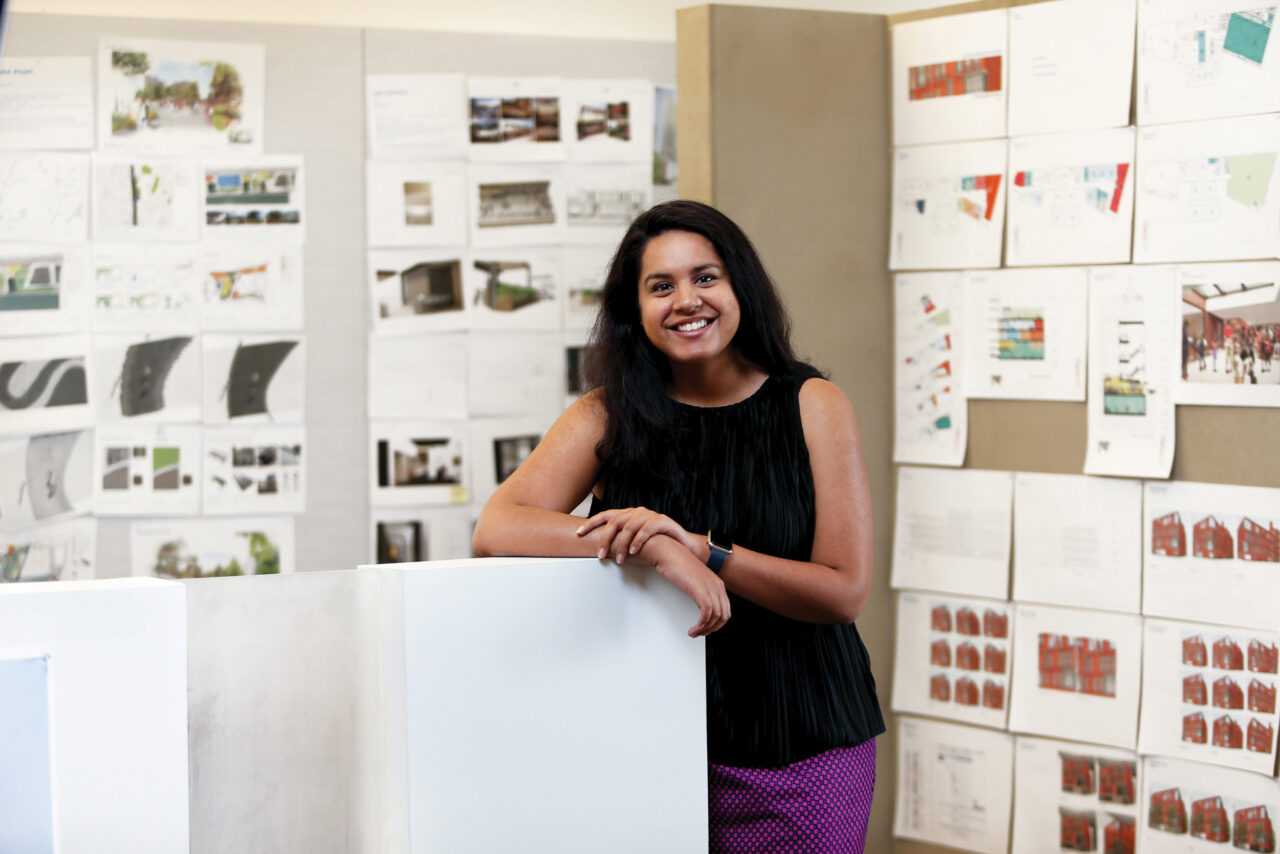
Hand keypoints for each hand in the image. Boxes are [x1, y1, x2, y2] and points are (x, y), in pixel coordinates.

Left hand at [576, 506, 704, 563]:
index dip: (591, 523)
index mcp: (629, 515)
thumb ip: (621, 540)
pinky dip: (638, 541)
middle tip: (600, 555)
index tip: (578, 533)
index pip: (606, 516)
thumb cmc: (658, 544)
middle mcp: (637, 512)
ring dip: (622, 545)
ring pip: (629, 527)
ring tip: (619, 559)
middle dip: (605, 539)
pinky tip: (633, 552)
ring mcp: (650, 515)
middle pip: (615, 522)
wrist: (683, 546)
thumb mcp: (636, 541)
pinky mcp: (663, 522)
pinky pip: (646, 529)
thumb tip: (601, 549)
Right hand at [645, 535, 730, 637]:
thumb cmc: (677, 564)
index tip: (705, 628)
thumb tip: (700, 606)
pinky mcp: (700, 590)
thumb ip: (700, 591)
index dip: (717, 623)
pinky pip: (707, 614)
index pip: (726, 610)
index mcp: (718, 583)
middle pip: (724, 616)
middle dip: (712, 629)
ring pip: (716, 617)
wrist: (668, 552)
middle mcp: (717, 585)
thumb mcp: (694, 580)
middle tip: (699, 633)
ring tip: (694, 632)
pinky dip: (701, 625)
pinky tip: (693, 628)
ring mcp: (710, 587)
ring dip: (704, 629)